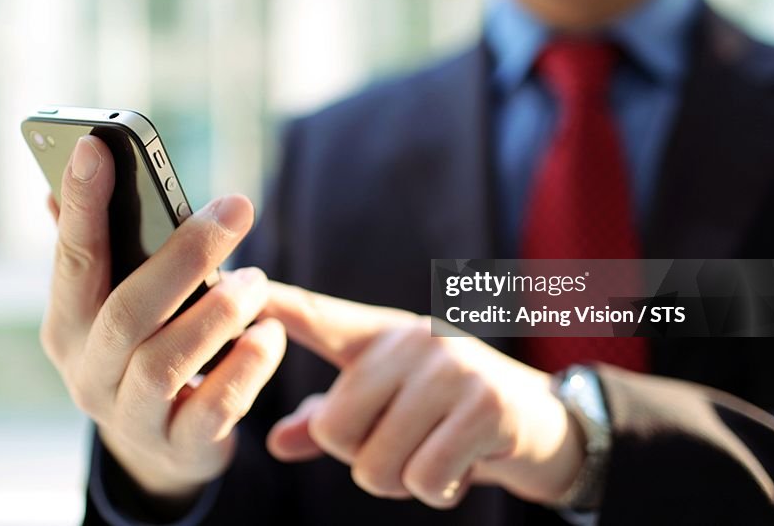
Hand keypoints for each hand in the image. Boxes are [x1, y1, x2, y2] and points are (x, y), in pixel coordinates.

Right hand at [40, 136, 286, 500]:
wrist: (162, 447)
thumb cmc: (142, 352)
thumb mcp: (113, 305)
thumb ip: (100, 246)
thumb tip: (73, 167)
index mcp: (66, 325)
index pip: (71, 258)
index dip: (81, 203)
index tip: (96, 145)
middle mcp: (86, 372)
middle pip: (128, 310)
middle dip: (186, 254)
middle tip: (238, 209)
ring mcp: (128, 416)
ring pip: (166, 361)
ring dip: (220, 312)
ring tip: (255, 281)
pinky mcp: (178, 448)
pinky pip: (214, 409)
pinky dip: (247, 368)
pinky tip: (270, 336)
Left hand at [262, 283, 583, 508]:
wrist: (548, 422)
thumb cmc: (454, 415)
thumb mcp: (393, 410)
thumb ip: (336, 420)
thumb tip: (276, 441)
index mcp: (381, 337)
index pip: (317, 316)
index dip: (271, 303)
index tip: (225, 282)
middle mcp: (410, 342)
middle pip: (336, 428)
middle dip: (363, 460)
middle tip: (405, 450)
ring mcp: (449, 369)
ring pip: (376, 462)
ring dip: (404, 481)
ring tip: (435, 456)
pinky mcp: (484, 405)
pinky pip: (424, 477)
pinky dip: (438, 490)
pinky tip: (462, 468)